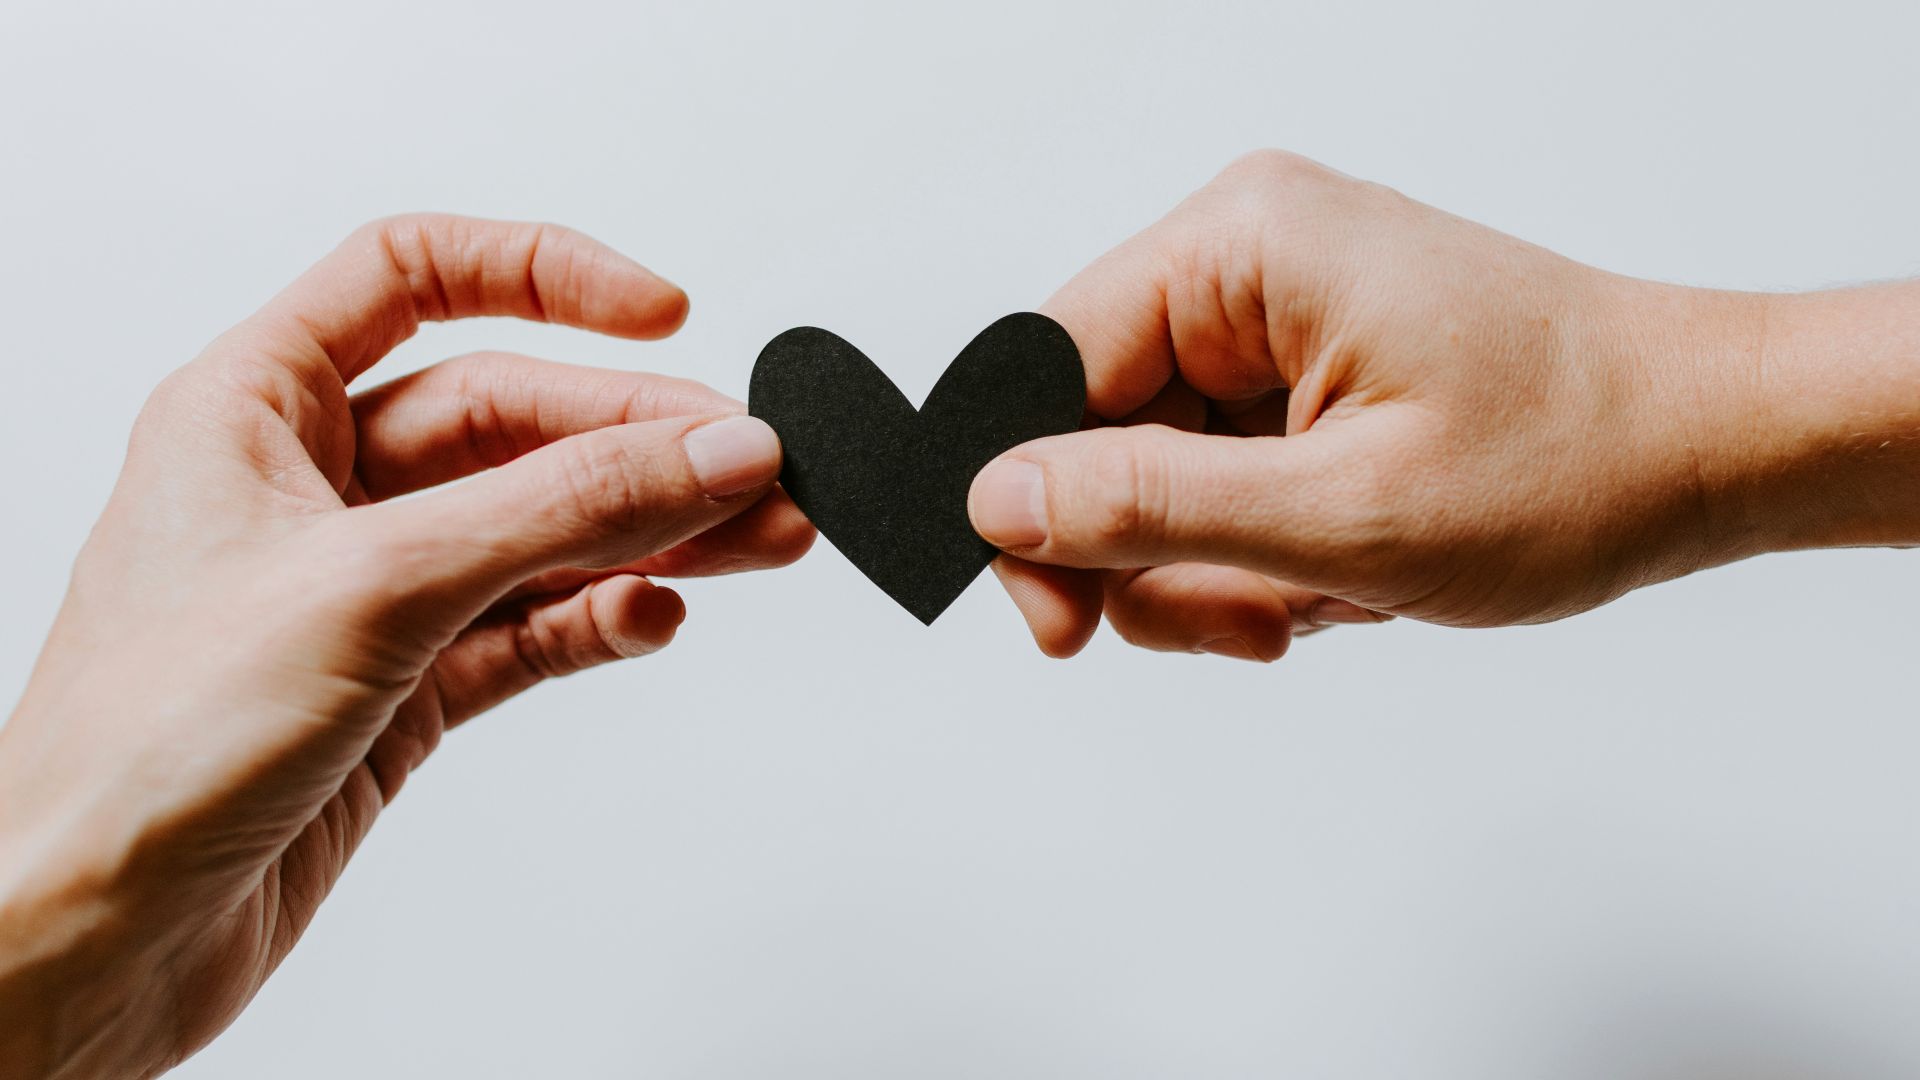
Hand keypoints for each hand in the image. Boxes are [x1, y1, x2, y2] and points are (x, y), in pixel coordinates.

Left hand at [0, 216, 812, 1076]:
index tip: (661, 311)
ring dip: (650, 532)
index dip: (543, 274)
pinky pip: (531, 625)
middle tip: (754, 468)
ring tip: (758, 539)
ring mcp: (367, 588)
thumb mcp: (374, 585)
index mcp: (256, 406)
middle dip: (640, 440)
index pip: (414, 274)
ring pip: (539, 527)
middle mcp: (314, 486)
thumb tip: (708, 447)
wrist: (91, 940)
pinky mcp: (404, 685)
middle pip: (511, 417)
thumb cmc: (142, 749)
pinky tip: (652, 616)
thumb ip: (559, 510)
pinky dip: (601, 618)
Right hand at [970, 151, 1919, 658]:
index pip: (1045, 368)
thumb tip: (996, 502)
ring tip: (1322, 597)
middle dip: (1156, 556)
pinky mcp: (1305, 374)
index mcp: (1242, 245)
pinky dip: (1262, 553)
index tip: (1062, 624)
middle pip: (1095, 433)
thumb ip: (1150, 507)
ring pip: (1156, 476)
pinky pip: (1219, 481)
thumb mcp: (1344, 513)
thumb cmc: (1577, 457)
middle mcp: (1248, 263)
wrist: (1713, 449)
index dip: (1033, 505)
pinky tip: (1342, 574)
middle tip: (1248, 621)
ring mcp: (1278, 321)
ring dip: (1220, 569)